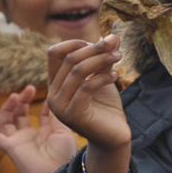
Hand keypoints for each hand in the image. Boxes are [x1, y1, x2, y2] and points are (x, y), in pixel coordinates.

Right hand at [0, 85, 76, 172]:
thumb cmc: (63, 155)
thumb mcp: (62, 130)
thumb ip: (55, 115)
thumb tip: (51, 100)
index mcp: (45, 135)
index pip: (40, 116)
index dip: (43, 105)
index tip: (47, 94)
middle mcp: (30, 138)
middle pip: (20, 116)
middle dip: (23, 101)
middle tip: (28, 89)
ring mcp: (18, 142)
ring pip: (5, 121)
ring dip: (8, 107)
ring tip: (15, 96)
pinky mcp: (8, 147)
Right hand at [47, 35, 130, 172]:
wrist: (113, 137)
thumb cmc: (105, 106)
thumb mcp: (102, 77)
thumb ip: (103, 58)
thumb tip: (112, 35)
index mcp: (55, 84)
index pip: (55, 53)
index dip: (76, 43)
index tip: (100, 42)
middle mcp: (53, 95)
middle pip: (69, 60)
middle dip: (94, 49)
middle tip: (115, 47)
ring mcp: (60, 107)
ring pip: (77, 71)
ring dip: (101, 60)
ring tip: (118, 57)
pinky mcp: (73, 116)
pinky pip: (86, 87)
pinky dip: (103, 77)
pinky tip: (116, 77)